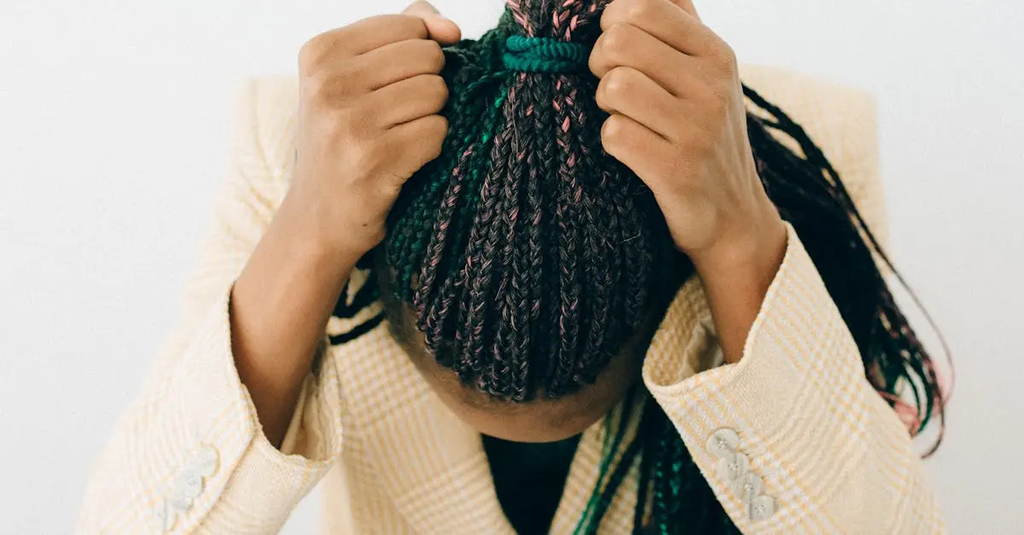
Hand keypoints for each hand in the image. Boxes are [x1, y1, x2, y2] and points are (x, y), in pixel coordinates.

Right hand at [286, 1, 460, 257]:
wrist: (317, 217)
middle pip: (428, 57)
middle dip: (427, 85)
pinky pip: (438, 131)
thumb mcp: (351, 79)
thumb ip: (402, 35)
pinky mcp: (376, 159)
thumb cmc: (342, 140)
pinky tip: (403, 160)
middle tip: (396, 116)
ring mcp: (351, 122)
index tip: (392, 85)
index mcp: (319, 52)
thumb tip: (450, 28)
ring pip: (436, 93)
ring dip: (429, 117)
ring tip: (397, 137)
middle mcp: (329, 83)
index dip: (418, 55)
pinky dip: (431, 147)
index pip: (408, 26)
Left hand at [590, 0, 785, 274]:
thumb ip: (679, 24)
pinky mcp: (678, 169)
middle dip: (600, 65)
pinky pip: (614, 134)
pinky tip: (632, 152)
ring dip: (605, 106)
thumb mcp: (708, 74)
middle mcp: (713, 85)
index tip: (619, 51)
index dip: (612, 23)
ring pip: (613, 86)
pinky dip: (611, 143)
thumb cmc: (705, 136)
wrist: (733, 218)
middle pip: (617, 42)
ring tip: (625, 119)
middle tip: (614, 89)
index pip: (643, 5)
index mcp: (717, 53)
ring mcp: (698, 127)